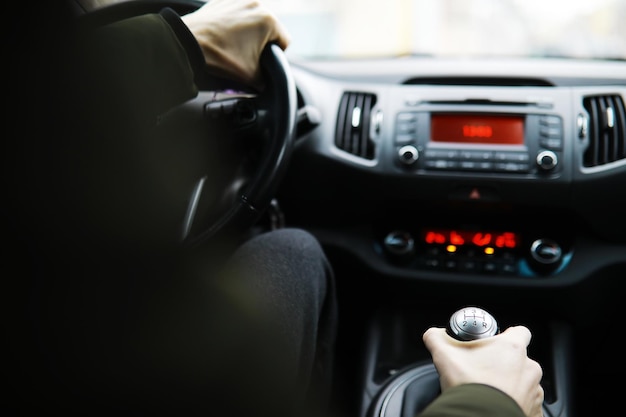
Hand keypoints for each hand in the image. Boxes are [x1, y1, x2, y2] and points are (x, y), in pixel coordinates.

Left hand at [182, 0, 290, 88]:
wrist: (188, 44)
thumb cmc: (220, 57)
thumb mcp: (251, 76)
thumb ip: (266, 79)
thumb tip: (267, 82)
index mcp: (269, 21)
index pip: (285, 42)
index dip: (276, 57)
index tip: (263, 64)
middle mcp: (256, 5)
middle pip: (269, 30)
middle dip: (261, 45)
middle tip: (246, 58)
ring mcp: (238, 0)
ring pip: (252, 22)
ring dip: (248, 35)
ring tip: (233, 48)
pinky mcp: (223, 1)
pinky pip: (236, 17)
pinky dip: (233, 28)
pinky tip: (224, 40)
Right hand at [422, 326, 543, 416]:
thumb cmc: (469, 387)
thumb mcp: (444, 355)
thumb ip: (437, 338)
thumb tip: (434, 334)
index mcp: (513, 348)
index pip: (520, 331)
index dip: (506, 336)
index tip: (493, 344)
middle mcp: (529, 368)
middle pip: (518, 359)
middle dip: (503, 364)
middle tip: (483, 371)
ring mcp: (534, 391)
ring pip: (523, 382)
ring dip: (510, 385)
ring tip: (490, 391)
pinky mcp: (534, 411)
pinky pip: (526, 404)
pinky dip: (515, 403)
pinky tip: (498, 405)